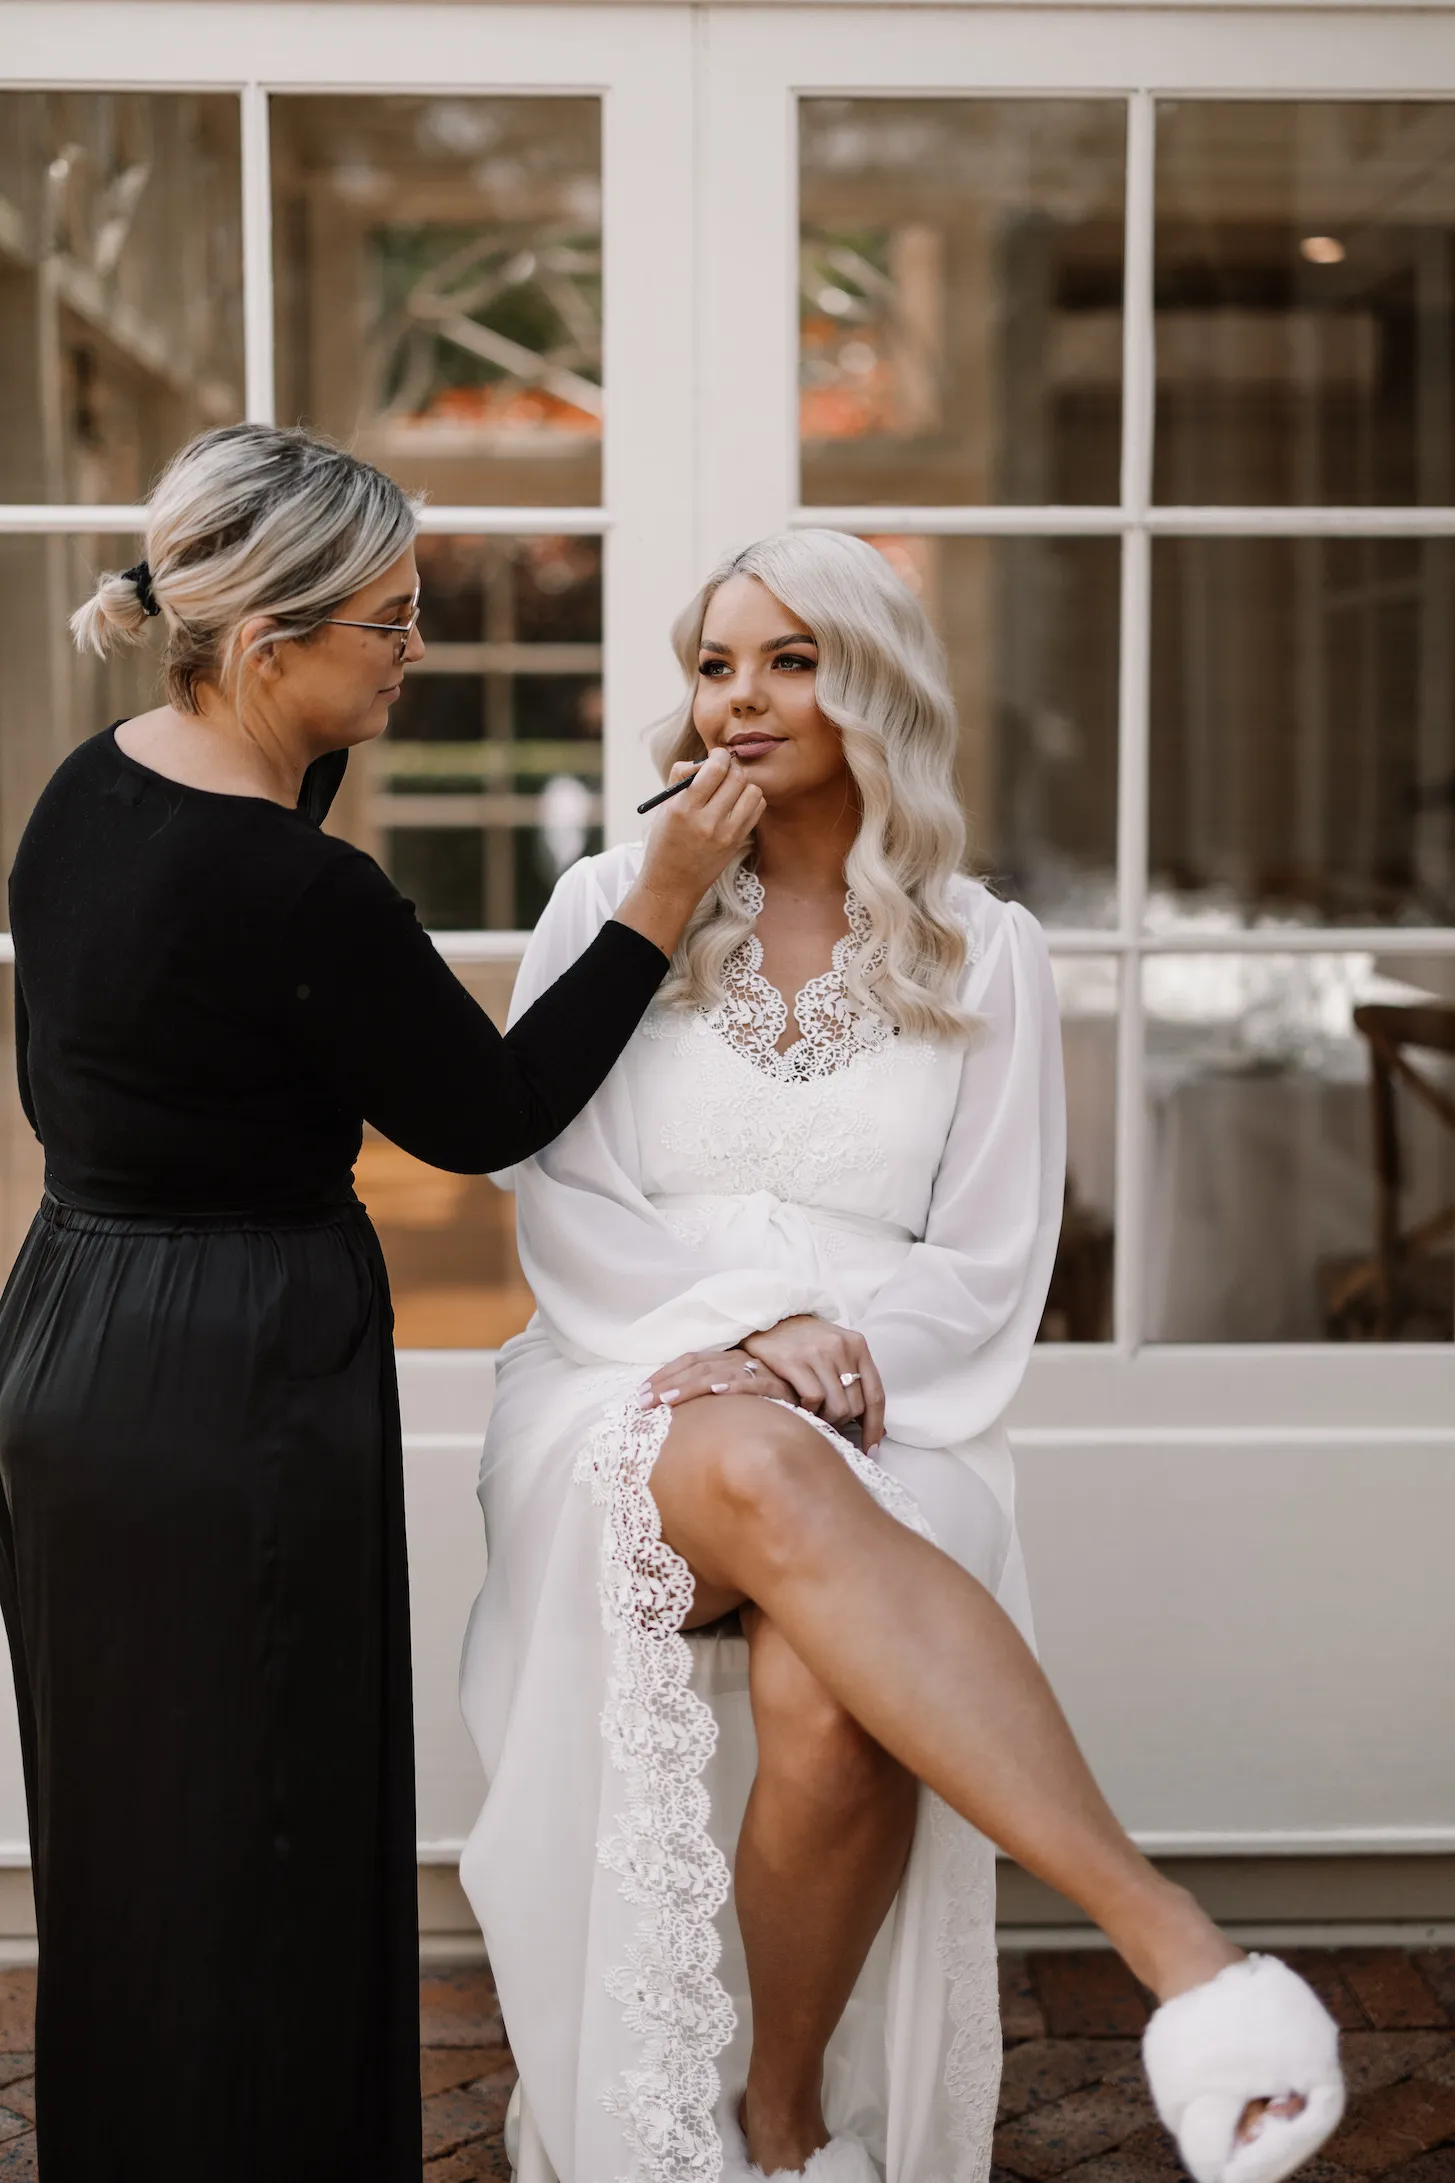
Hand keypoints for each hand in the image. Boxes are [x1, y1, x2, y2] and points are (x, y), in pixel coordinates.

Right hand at [614, 749, 764, 956]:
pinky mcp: (737, 842)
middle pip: (736, 777)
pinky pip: (757, 808)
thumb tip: (703, 760)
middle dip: (731, 768)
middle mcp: (707, 821)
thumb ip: (681, 778)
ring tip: (730, 790)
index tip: (716, 757)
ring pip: (751, 790)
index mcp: (683, 808)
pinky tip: (737, 804)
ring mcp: (726, 834)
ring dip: (742, 784)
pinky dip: (750, 800)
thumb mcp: (664, 807)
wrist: (672, 884)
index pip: (715, 768)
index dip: (719, 756)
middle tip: (724, 771)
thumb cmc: (665, 841)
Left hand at [637, 1347, 794, 1409]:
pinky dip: (734, 1387)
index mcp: (726, 1361)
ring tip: (667, 1401)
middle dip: (666, 1384)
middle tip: (643, 1402)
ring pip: (718, 1373)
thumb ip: (706, 1403)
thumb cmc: (765, 1410)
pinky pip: (754, 1383)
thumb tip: (667, 1414)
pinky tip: (717, 1393)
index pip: (689, 1361)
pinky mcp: (778, 1386)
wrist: (810, 1409)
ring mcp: (758, 1371)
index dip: (663, 1375)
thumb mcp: (731, 1404)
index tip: (638, 1395)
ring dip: (691, 1386)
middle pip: (697, 1366)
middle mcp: (739, 1361)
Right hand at [742, 1317, 885, 1451]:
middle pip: (856, 1406)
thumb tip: (874, 1424)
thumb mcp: (836, 1349)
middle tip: (830, 1425)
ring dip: (826, 1420)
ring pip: (836, 1406)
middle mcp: (841, 1348)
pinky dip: (809, 1410)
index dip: (875, 1427)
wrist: (769, 1316)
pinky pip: (813, 1398)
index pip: (876, 1395)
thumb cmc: (805, 1340)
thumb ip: (853, 1377)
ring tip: (816, 1416)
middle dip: (844, 1424)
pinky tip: (801, 1406)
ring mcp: (818, 1353)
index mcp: (858, 1346)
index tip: (872, 1449)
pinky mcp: (793, 1360)